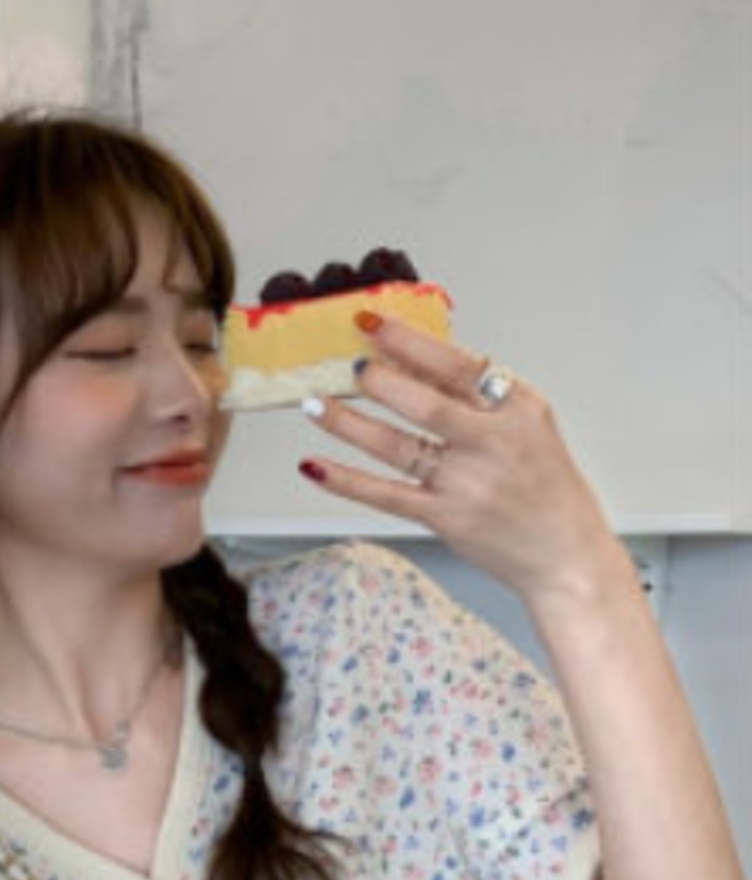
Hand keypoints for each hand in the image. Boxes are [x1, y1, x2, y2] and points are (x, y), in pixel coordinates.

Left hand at [298, 316, 628, 604]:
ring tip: (315, 405)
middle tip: (350, 367)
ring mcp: (466, 482)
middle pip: (424, 403)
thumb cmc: (545, 488)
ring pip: (396, 446)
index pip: (457, 364)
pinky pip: (385, 494)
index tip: (375, 324)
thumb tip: (414, 363)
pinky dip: (345, 480)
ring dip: (348, 423)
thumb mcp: (529, 427)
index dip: (410, 342)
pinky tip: (315, 465)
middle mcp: (493, 442)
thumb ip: (479, 398)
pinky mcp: (445, 517)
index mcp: (518, 408)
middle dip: (380, 381)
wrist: (565, 555)